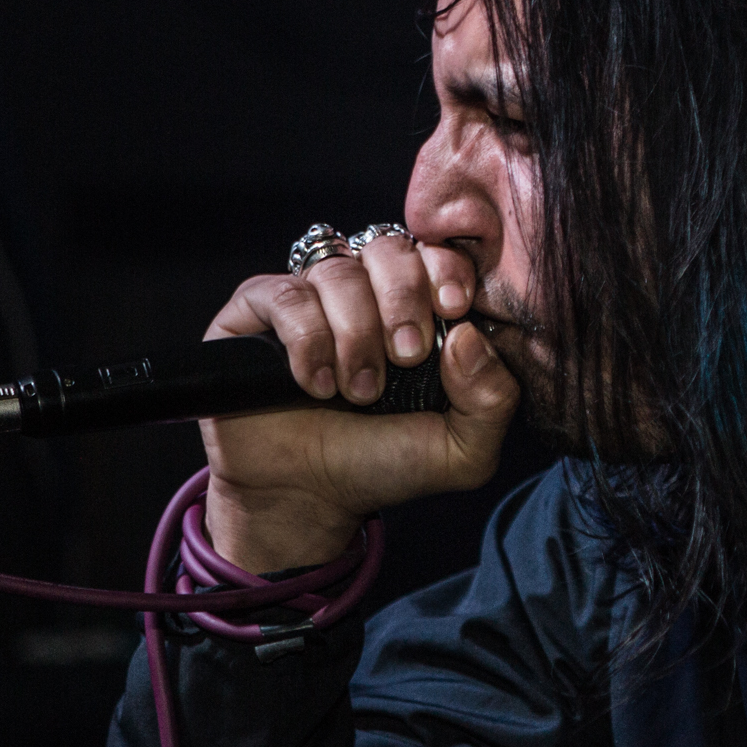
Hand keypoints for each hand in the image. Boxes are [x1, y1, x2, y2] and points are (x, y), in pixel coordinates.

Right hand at [198, 234, 519, 571]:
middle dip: (404, 298)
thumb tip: (471, 334)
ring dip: (356, 333)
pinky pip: (284, 294)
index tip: (453, 306)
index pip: (435, 252)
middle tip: (407, 357)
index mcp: (415, 306)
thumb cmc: (382, 464)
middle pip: (387, 248)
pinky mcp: (254, 313)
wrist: (305, 498)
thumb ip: (492, 399)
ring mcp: (307, 297)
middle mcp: (361, 291)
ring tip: (358, 390)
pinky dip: (307, 339)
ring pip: (338, 272)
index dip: (446, 267)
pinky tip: (315, 384)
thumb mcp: (462, 450)